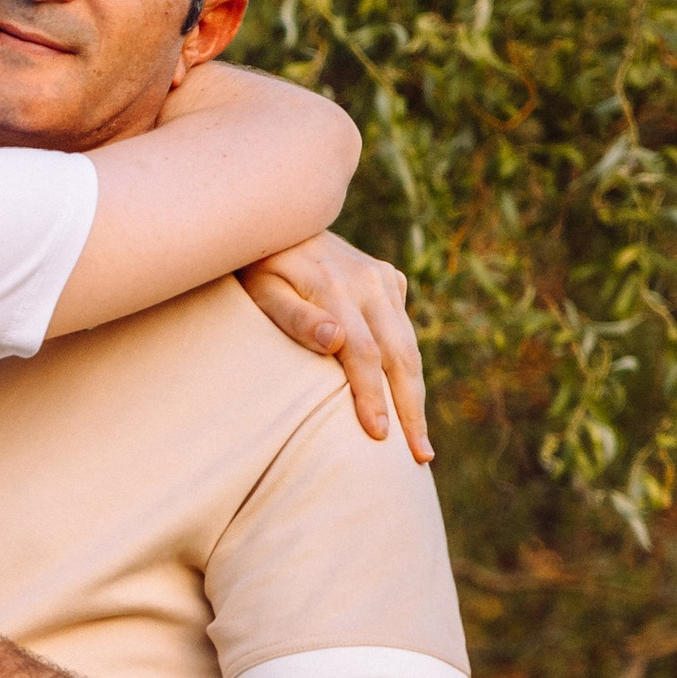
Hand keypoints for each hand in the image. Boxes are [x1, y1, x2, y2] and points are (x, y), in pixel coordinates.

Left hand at [241, 234, 430, 458]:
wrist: (277, 221)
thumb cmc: (257, 267)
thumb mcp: (260, 290)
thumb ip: (294, 317)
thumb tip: (335, 341)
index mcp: (336, 287)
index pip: (364, 354)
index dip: (373, 397)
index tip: (378, 435)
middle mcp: (370, 281)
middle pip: (400, 354)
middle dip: (410, 409)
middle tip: (419, 456)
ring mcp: (384, 279)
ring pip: (408, 345)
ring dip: (416, 394)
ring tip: (419, 442)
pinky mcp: (390, 280)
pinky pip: (403, 330)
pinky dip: (408, 367)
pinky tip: (407, 403)